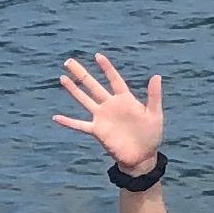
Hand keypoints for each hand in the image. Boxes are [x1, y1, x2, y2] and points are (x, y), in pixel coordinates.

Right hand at [53, 51, 164, 173]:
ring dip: (73, 90)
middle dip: (81, 74)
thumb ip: (154, 96)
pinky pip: (80, 125)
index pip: (114, 79)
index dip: (106, 68)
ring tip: (62, 78)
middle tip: (68, 61)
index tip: (97, 56)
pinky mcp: (97, 131)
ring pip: (84, 100)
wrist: (143, 156)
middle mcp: (110, 105)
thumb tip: (157, 75)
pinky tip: (56, 117)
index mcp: (125, 99)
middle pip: (93, 86)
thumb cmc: (151, 135)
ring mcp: (102, 117)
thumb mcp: (155, 114)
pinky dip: (68, 122)